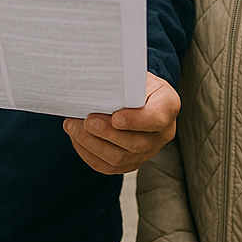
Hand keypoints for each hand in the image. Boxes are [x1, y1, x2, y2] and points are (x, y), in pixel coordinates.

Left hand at [63, 72, 179, 173]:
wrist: (143, 95)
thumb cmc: (138, 81)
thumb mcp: (138, 74)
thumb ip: (126, 81)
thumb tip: (99, 79)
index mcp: (168, 105)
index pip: (156, 118)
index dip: (136, 121)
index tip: (115, 118)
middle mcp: (163, 133)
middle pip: (135, 143)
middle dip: (107, 133)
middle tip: (86, 121)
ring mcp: (148, 151)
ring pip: (120, 158)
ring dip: (92, 144)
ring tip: (73, 127)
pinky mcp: (132, 162)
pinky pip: (109, 166)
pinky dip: (90, 154)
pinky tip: (77, 139)